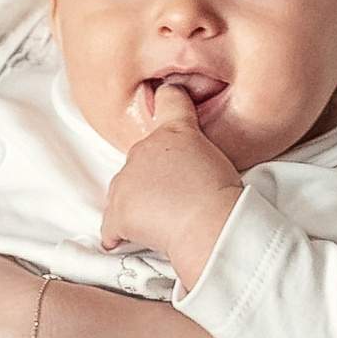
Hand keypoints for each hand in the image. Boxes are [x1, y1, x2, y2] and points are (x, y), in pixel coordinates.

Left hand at [100, 83, 243, 289]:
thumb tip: (191, 168)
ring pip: (124, 190)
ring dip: (138, 203)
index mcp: (177, 132)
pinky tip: (134, 239)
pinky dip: (120, 233)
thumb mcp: (222, 162)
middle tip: (176, 198)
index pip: (169, 99)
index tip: (163, 98)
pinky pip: (111, 225)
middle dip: (153, 177)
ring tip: (164, 220)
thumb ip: (199, 155)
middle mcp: (146, 148)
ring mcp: (127, 178)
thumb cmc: (225, 199)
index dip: (167, 99)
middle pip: (141, 158)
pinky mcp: (117, 210)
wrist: (210, 226)